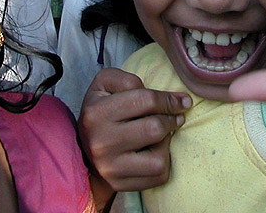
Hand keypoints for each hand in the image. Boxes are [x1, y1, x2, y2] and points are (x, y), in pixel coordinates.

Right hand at [78, 68, 190, 190]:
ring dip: (166, 144)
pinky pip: (158, 177)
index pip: (145, 101)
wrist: (82, 148)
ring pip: (159, 159)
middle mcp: (101, 142)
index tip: (183, 100)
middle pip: (154, 129)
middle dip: (171, 120)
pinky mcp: (119, 185)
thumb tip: (162, 98)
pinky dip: (163, 162)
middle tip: (174, 117)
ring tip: (161, 135)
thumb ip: (128, 80)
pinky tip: (155, 151)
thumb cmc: (100, 110)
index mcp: (97, 113)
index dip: (169, 99)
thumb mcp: (104, 84)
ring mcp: (110, 168)